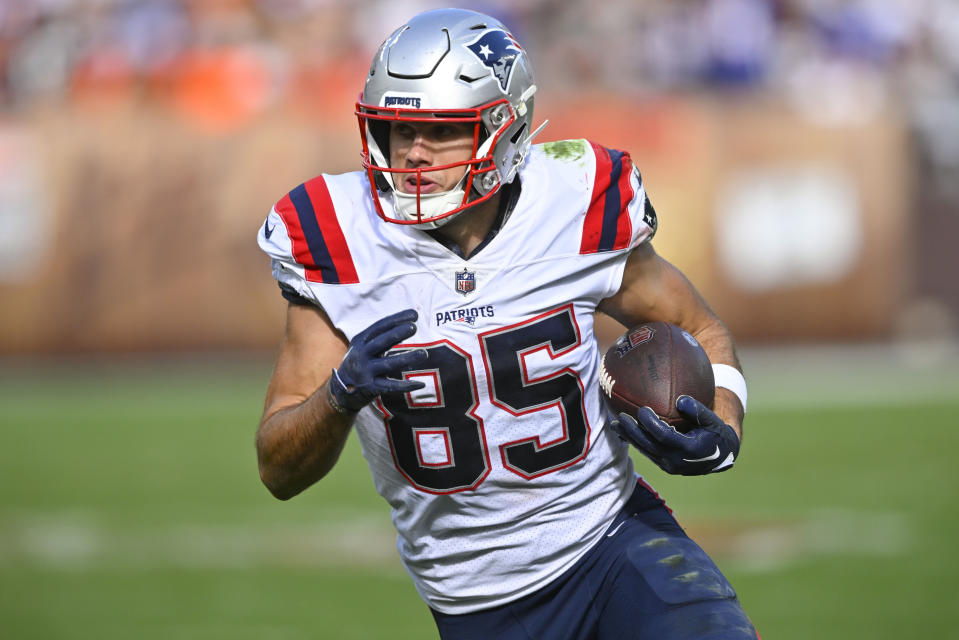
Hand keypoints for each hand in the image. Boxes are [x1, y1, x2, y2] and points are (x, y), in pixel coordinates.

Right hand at [328, 309, 428, 412]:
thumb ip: (385, 339)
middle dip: (397, 333)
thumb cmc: (360, 363)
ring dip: (406, 358)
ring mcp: (365, 372)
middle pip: (380, 342)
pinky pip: (391, 386)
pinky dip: (406, 385)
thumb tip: (408, 328)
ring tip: (424, 353)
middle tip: (414, 327)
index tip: (414, 314)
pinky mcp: (370, 388)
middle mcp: (361, 355)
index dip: (397, 319)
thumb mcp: (365, 348)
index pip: (380, 327)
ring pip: (388, 364)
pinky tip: (421, 384)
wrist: (340, 390)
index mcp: (360, 341)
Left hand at [609, 395, 739, 475]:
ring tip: (615, 425)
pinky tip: (624, 432)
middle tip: (620, 417)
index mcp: (689, 449)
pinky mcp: (665, 466)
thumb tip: (680, 400)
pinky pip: (647, 453)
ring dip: (629, 437)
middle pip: (649, 445)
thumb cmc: (716, 434)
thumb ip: (698, 410)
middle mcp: (676, 460)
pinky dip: (636, 442)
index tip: (642, 409)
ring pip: (645, 450)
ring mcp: (669, 465)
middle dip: (633, 431)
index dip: (651, 423)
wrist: (721, 457)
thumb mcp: (713, 421)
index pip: (664, 436)